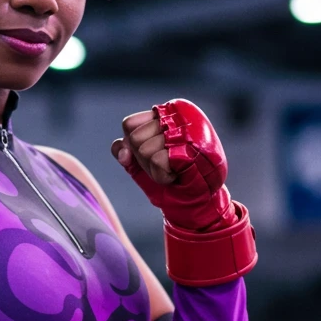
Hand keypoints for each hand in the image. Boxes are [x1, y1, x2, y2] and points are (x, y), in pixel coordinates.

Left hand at [113, 99, 234, 232]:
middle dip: (144, 160)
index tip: (152, 156)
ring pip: (144, 149)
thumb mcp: (141, 166)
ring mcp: (187, 130)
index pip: (129, 124)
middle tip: (165, 166)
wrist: (197, 205)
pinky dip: (162, 176)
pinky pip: (158, 160)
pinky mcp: (193, 148)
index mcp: (166, 114)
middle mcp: (178, 116)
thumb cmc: (171, 182)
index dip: (133, 147)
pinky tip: (177, 175)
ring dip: (154, 170)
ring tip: (173, 170)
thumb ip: (126, 153)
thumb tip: (123, 152)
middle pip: (135, 138)